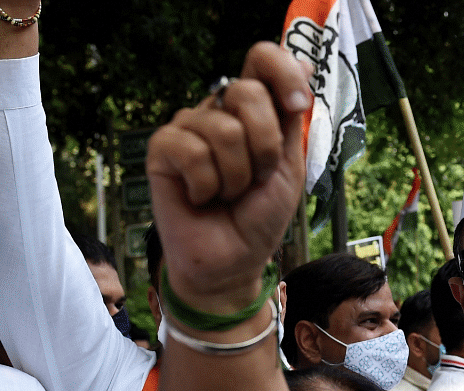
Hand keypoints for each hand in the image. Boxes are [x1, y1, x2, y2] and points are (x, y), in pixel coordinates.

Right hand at [146, 42, 311, 312]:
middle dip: (265, 146)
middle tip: (257, 177)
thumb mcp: (289, 165)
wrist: (232, 260)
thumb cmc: (260, 214)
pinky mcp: (162, 149)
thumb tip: (301, 60)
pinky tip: (202, 198)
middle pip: (247, 92)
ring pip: (223, 128)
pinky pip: (191, 150)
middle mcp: (219, 110)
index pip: (262, 58)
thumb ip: (291, 117)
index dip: (281, 72)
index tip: (297, 103)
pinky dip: (207, 184)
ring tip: (228, 193)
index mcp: (254, 109)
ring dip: (237, 175)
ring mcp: (189, 127)